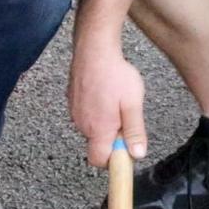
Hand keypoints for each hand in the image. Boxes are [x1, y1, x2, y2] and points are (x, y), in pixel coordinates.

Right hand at [69, 44, 148, 166]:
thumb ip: (135, 131)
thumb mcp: (133, 103)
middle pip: (97, 144)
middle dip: (111, 137)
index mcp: (99, 128)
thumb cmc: (114, 73)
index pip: (99, 160)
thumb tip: (137, 154)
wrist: (94, 48)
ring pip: (92, 128)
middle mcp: (83, 124)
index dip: (113, 160)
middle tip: (124, 115)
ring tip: (114, 100)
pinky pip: (85, 114)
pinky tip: (104, 92)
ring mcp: (75, 112)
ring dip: (104, 122)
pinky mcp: (72, 101)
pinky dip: (95, 110)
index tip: (124, 149)